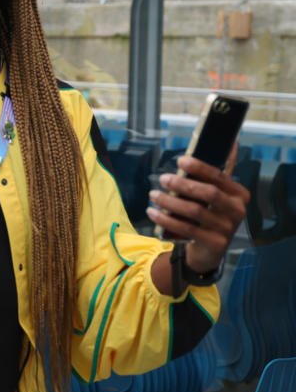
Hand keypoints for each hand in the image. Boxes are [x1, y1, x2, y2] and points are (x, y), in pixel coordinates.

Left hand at [148, 143, 249, 272]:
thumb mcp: (217, 194)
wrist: (209, 250)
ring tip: (153, 195)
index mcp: (239, 194)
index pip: (219, 177)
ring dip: (170, 202)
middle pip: (208, 194)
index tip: (181, 160)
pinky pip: (187, 228)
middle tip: (163, 178)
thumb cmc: (209, 215)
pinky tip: (153, 213)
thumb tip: (230, 141)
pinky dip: (167, 220)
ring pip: (194, 211)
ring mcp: (227, 228)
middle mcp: (237, 211)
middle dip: (183, 184)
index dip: (200, 167)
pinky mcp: (215, 243)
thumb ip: (219, 172)